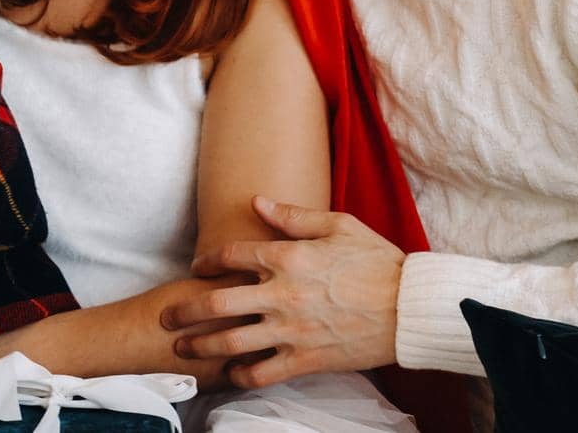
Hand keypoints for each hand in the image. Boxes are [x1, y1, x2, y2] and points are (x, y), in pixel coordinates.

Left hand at [160, 196, 403, 387]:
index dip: (206, 261)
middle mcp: (282, 294)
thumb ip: (293, 216)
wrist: (411, 307)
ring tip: (181, 349)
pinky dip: (240, 375)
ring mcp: (292, 330)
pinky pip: (262, 373)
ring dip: (200, 346)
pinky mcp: (306, 359)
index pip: (231, 256)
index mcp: (288, 257)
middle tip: (166, 317)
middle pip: (216, 304)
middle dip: (184, 311)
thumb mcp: (338, 225)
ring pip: (231, 342)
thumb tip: (257, 202)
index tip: (197, 268)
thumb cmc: (377, 261)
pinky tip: (230, 372)